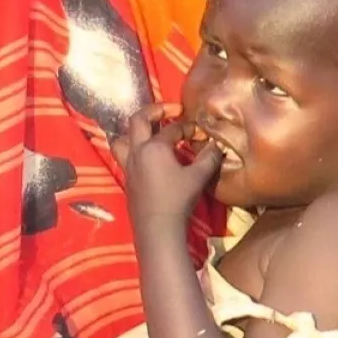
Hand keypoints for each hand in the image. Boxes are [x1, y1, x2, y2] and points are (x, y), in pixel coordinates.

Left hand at [113, 107, 219, 227]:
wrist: (157, 227)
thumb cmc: (178, 200)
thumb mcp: (198, 177)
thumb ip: (209, 158)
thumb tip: (216, 145)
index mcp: (154, 147)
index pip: (172, 128)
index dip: (187, 127)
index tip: (199, 132)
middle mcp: (137, 151)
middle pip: (138, 119)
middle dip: (154, 110)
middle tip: (169, 110)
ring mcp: (128, 165)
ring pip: (122, 138)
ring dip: (134, 131)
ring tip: (148, 132)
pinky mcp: (126, 178)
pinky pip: (122, 155)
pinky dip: (132, 148)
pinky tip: (146, 157)